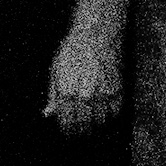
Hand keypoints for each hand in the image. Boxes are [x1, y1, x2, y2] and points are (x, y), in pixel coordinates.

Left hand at [46, 14, 123, 135]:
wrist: (96, 34)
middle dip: (81, 130)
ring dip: (95, 124)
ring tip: (92, 122)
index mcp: (67, 91)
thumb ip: (53, 94)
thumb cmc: (73, 50)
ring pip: (100, 121)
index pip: (67, 121)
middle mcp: (85, 94)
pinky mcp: (117, 88)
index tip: (68, 131)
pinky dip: (110, 114)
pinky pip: (115, 111)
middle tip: (80, 131)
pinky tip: (104, 111)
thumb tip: (48, 114)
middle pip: (84, 125)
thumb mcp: (56, 69)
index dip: (67, 129)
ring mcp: (102, 93)